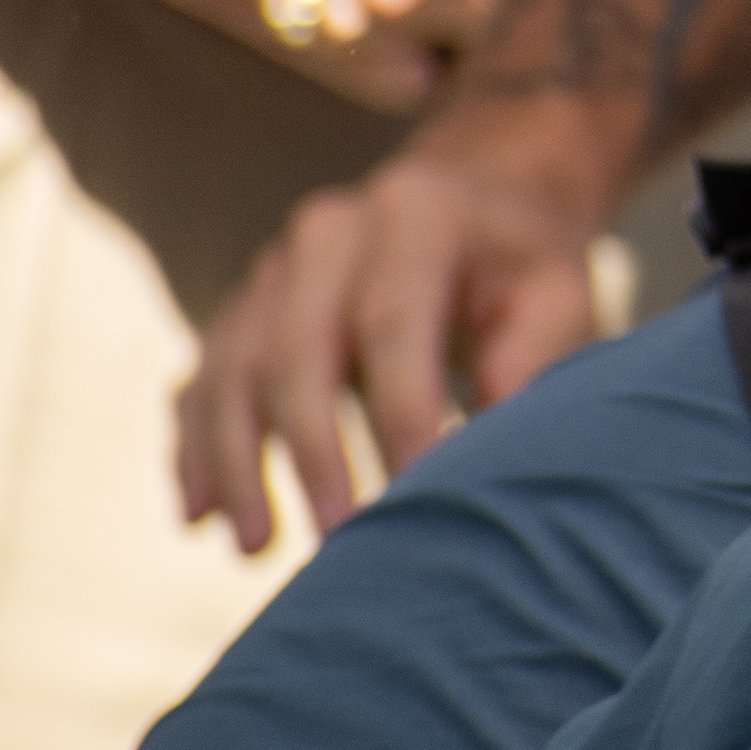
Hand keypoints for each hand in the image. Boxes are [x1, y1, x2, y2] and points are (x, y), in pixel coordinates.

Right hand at [175, 139, 602, 549]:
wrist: (472, 202)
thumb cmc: (521, 267)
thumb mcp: (555, 293)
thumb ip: (530, 358)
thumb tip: (487, 453)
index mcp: (413, 216)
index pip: (392, 321)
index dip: (399, 412)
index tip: (417, 492)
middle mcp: (328, 234)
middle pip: (295, 347)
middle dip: (310, 452)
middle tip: (336, 538)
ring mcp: (273, 268)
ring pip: (231, 369)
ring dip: (235, 462)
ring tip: (256, 547)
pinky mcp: (242, 309)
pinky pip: (202, 380)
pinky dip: (196, 449)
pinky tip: (199, 515)